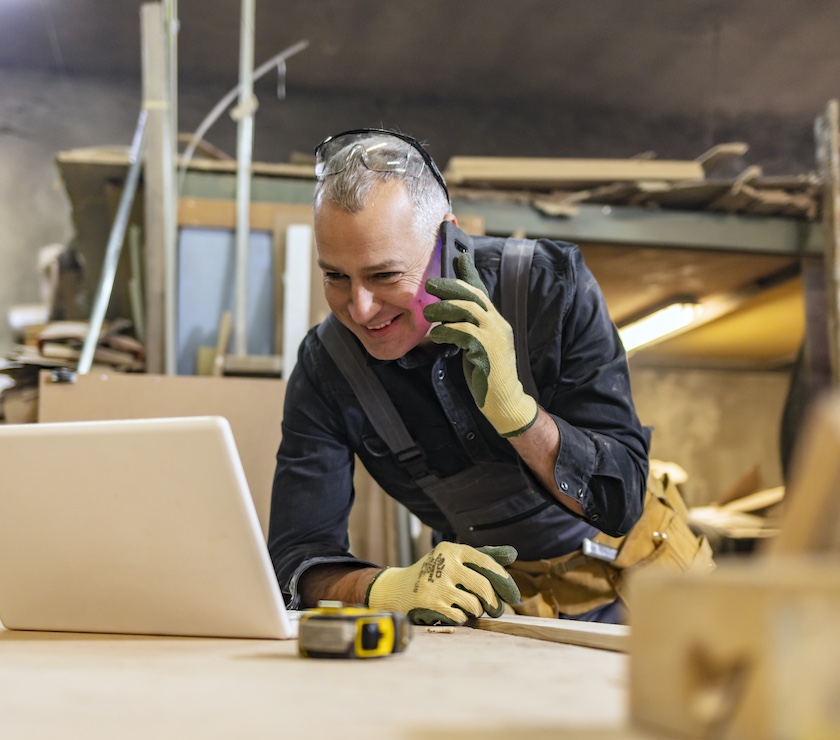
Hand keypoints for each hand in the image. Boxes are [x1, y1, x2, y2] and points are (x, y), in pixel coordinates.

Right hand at [366, 542, 520, 625]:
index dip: (504, 581)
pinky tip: (455, 613)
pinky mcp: (429, 603)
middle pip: (484, 587)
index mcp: (453, 549)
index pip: (487, 563)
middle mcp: (445, 563)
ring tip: (471, 609)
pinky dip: (462, 618)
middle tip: (496, 611)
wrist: (398, 588)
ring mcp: (436, 583)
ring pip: (473, 605)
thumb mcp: (455, 558)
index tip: (514, 596)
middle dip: (494, 603)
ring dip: (476, 611)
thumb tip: (513, 554)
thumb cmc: (434, 573)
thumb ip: (483, 555)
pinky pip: (460, 616)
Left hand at [424, 253, 538, 436]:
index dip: (469, 275)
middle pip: (474, 296)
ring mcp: (494, 337)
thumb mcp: (476, 345)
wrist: (504, 400)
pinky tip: (436, 335)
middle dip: (451, 287)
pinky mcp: (487, 352)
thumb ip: (467, 328)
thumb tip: (448, 314)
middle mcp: (497, 325)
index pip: (481, 292)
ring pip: (468, 311)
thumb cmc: (486, 373)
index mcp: (496, 321)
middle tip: (430, 285)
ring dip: (445, 309)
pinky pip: (465, 334)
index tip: (458, 257)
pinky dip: (447, 331)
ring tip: (428, 312)